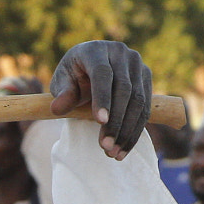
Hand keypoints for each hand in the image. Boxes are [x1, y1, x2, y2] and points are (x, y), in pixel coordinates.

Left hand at [50, 41, 152, 158]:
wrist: (90, 68)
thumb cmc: (72, 77)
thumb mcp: (62, 83)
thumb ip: (62, 94)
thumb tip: (57, 109)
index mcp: (95, 50)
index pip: (102, 74)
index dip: (102, 97)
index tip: (99, 122)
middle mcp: (120, 53)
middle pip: (124, 89)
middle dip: (116, 122)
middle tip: (105, 147)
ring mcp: (137, 64)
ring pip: (138, 101)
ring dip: (127, 130)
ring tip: (113, 153)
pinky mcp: (146, 78)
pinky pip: (145, 108)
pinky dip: (135, 130)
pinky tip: (124, 149)